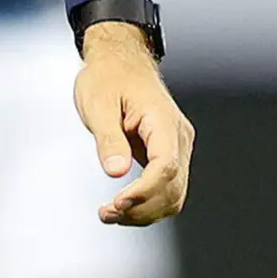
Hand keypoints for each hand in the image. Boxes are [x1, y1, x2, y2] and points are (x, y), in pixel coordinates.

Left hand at [74, 22, 193, 225]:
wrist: (119, 63)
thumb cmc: (108, 78)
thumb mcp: (98, 104)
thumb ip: (109, 139)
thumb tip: (116, 172)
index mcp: (162, 120)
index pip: (166, 167)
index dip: (144, 191)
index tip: (117, 203)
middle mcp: (177, 137)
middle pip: (173, 187)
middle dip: (142, 208)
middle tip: (106, 213)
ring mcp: (176, 147)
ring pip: (174, 195)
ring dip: (145, 212)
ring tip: (110, 214)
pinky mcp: (168, 155)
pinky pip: (166, 189)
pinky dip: (147, 204)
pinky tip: (122, 207)